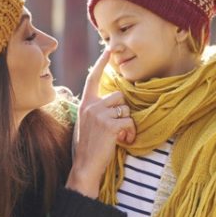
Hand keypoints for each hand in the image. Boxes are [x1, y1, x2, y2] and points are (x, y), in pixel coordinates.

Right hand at [66, 50, 135, 197]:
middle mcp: (91, 106)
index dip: (102, 63)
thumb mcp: (87, 124)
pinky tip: (124, 141)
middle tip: (119, 128)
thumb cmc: (89, 147)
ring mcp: (99, 115)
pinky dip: (130, 133)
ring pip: (126, 109)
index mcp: (85, 104)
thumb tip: (114, 102)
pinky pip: (129, 122)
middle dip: (123, 111)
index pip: (93, 78)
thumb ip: (96, 110)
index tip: (109, 50)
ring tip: (120, 137)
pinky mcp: (109, 125)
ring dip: (128, 123)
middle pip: (119, 96)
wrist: (85, 166)